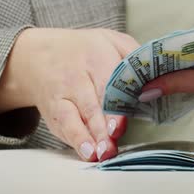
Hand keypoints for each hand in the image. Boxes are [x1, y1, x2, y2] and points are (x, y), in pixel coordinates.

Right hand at [0, 28, 139, 161]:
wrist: (37, 55)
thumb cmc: (84, 50)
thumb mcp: (110, 40)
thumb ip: (133, 54)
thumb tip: (157, 76)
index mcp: (95, 56)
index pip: (108, 82)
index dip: (115, 105)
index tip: (119, 124)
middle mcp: (76, 76)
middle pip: (91, 104)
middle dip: (101, 125)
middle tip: (112, 143)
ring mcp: (62, 94)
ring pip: (74, 117)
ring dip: (87, 137)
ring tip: (99, 153)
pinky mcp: (53, 111)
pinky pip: (63, 127)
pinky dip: (75, 141)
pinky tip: (86, 152)